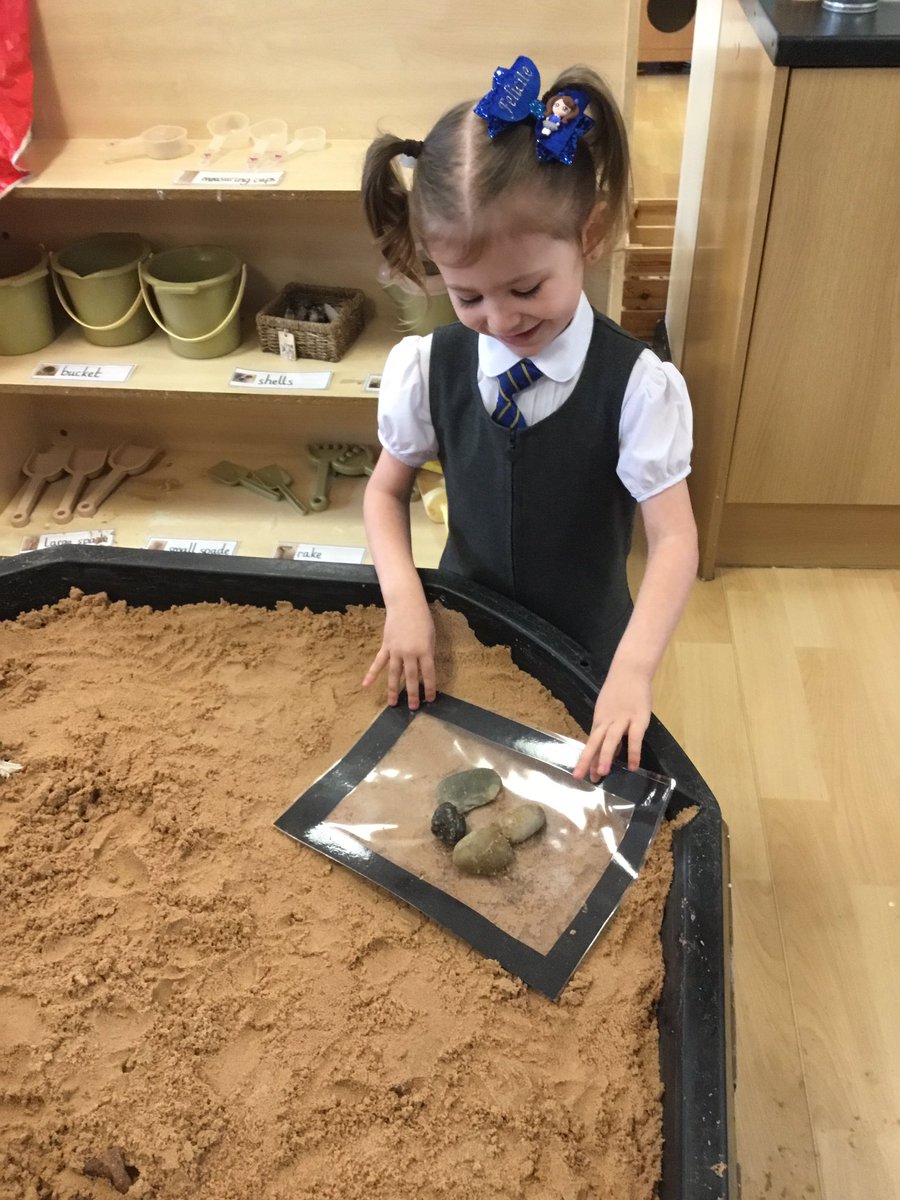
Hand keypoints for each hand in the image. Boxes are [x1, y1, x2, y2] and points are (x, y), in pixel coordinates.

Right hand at [362, 598, 435, 708]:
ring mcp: (396, 650)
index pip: (429, 674)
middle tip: (413, 708)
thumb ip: (427, 653)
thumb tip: (423, 669)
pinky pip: (378, 662)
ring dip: (393, 690)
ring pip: (394, 674)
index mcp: (425, 650)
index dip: (430, 687)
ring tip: (392, 704)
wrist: (406, 604)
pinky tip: (366, 685)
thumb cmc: (422, 619)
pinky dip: (372, 674)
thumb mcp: (430, 636)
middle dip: (413, 693)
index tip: (430, 699)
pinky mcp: (386, 646)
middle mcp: (410, 653)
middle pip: (411, 677)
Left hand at [572, 665, 651, 781]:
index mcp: (600, 720)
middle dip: (587, 760)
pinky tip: (633, 766)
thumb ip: (608, 728)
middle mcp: (607, 721)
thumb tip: (607, 749)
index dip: (586, 758)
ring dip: (605, 756)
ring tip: (602, 773)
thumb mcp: (608, 709)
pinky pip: (635, 738)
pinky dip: (634, 752)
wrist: (630, 670)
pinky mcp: (639, 718)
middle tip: (580, 777)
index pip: (591, 742)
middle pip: (594, 742)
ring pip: (611, 739)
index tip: (581, 774)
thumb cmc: (619, 690)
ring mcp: (622, 720)